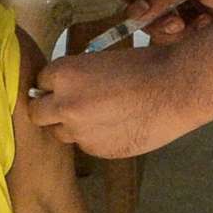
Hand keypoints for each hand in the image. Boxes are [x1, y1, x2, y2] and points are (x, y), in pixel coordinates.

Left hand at [26, 37, 200, 158]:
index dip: (54, 85)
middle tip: (68, 106)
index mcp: (64, 75)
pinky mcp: (97, 150)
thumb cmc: (144, 67)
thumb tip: (66, 88)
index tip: (64, 87)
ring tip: (99, 117)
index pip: (40, 82)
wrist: (175, 91)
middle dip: (49, 110)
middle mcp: (65, 105)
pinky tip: (116, 127)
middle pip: (37, 113)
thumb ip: (77, 78)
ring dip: (71, 126)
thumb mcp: (101, 61)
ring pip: (60, 133)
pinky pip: (85, 145)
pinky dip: (94, 138)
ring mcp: (80, 132)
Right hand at [113, 0, 212, 42]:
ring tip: (197, 24)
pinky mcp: (188, 28)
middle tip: (177, 22)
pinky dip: (186, 38)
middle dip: (156, 20)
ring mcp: (175, 8)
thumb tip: (134, 13)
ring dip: (172, 31)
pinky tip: (206, 26)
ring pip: (153, 30)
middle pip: (136, 13)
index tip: (148, 7)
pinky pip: (171, 41)